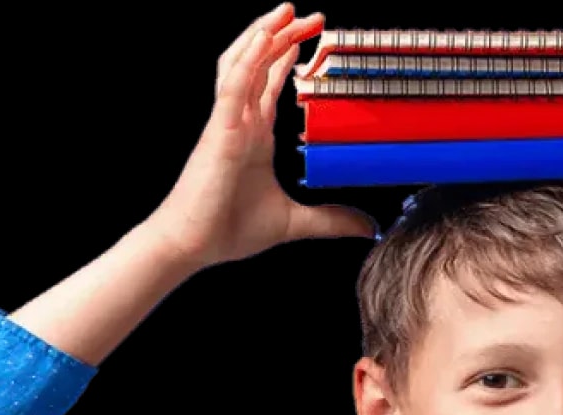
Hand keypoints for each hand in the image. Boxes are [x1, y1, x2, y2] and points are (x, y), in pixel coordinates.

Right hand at [145, 5, 376, 269]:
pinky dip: (248, 59)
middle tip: (313, 16)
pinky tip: (265, 37)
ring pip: (242, 63)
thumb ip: (331, 220)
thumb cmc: (230, 228)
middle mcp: (240, 121)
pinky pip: (233, 86)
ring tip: (286, 11)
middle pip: (259, 63)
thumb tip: (368, 227)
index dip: (287, 57)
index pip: (269, 84)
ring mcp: (228, 122)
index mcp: (254, 135)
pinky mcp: (220, 131)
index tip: (312, 37)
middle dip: (283, 35)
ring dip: (263, 34)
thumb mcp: (294, 223)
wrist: (193, 244)